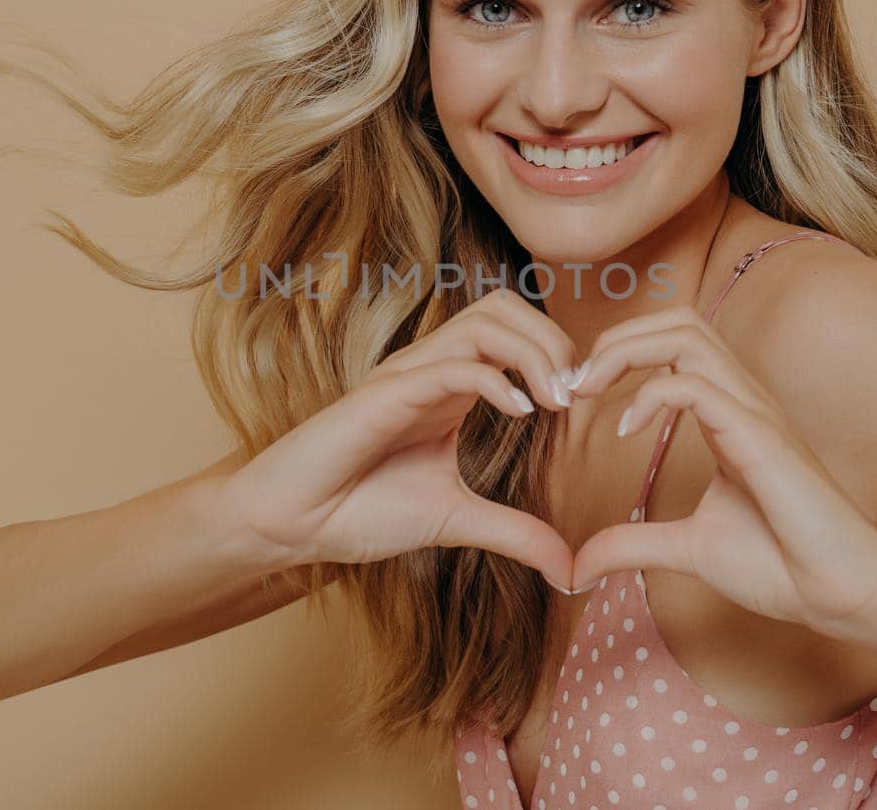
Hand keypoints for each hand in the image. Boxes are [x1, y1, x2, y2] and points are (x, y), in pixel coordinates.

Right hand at [219, 290, 580, 588]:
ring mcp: (407, 377)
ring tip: (554, 401)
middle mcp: (430, 369)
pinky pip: (450, 366)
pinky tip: (519, 413)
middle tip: (576, 394)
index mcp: (449, 386)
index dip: (558, 354)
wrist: (292, 526)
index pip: (514, 330)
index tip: (583, 406)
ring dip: (533, 352)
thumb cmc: (359, 511)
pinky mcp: (383, 396)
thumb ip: (515, 535)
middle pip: (504, 306)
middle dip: (553, 338)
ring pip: (482, 322)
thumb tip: (571, 571)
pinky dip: (494, 380)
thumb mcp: (457, 521)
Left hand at [565, 305, 876, 642]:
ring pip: (687, 335)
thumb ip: (631, 546)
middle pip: (677, 321)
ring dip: (625, 351)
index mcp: (728, 414)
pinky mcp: (761, 437)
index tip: (575, 397)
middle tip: (573, 385)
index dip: (618, 355)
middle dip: (615, 339)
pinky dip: (651, 395)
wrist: (841, 595)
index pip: (673, 344)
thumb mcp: (686, 549)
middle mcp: (743, 401)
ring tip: (588, 391)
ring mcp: (755, 412)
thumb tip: (575, 569)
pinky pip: (698, 386)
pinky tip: (626, 431)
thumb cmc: (782, 566)